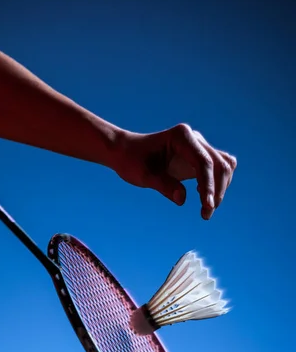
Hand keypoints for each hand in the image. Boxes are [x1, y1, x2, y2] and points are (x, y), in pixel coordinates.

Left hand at [113, 123, 236, 219]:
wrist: (126, 152)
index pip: (204, 162)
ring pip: (224, 165)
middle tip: (205, 214)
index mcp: (181, 137)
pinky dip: (217, 183)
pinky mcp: (198, 156)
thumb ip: (163, 185)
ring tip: (206, 210)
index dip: (208, 185)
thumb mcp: (143, 175)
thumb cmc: (132, 161)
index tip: (206, 206)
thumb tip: (182, 200)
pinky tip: (202, 196)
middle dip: (217, 190)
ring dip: (220, 188)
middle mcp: (194, 138)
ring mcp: (198, 146)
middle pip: (219, 164)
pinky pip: (219, 168)